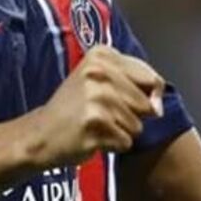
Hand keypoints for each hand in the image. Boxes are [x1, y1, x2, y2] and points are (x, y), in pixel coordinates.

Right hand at [28, 45, 165, 167]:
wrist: (41, 133)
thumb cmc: (76, 107)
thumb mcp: (102, 80)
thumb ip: (138, 85)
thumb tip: (158, 109)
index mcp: (102, 54)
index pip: (151, 78)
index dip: (148, 96)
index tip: (124, 100)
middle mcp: (99, 72)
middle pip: (145, 104)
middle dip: (130, 116)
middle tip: (101, 113)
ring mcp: (96, 98)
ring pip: (137, 126)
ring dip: (120, 132)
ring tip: (96, 125)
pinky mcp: (95, 124)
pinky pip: (125, 142)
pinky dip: (113, 145)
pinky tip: (92, 137)